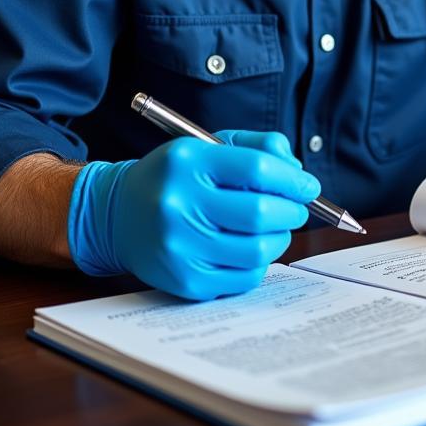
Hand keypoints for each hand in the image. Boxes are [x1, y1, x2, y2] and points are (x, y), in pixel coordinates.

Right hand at [67, 130, 320, 299]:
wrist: (117, 214)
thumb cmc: (176, 179)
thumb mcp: (208, 147)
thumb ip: (258, 148)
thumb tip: (297, 173)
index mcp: (188, 162)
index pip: (257, 169)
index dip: (294, 180)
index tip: (308, 186)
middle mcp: (179, 204)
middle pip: (261, 212)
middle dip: (292, 211)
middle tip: (296, 209)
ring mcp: (179, 246)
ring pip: (258, 250)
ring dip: (280, 239)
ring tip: (275, 229)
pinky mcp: (184, 279)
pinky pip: (244, 277)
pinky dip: (259, 264)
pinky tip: (251, 250)